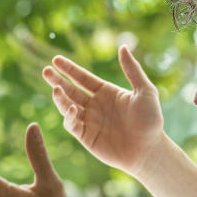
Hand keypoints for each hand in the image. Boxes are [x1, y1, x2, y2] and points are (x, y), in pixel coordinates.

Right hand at [43, 45, 164, 176]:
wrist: (149, 150)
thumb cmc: (151, 120)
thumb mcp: (145, 91)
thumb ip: (132, 69)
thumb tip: (123, 47)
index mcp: (105, 92)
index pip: (82, 78)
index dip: (69, 69)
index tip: (56, 60)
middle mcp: (94, 105)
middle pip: (70, 90)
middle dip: (57, 80)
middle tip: (46, 71)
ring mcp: (89, 121)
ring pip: (68, 106)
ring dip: (60, 98)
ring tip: (55, 89)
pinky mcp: (86, 137)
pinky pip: (72, 124)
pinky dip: (69, 116)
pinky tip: (73, 108)